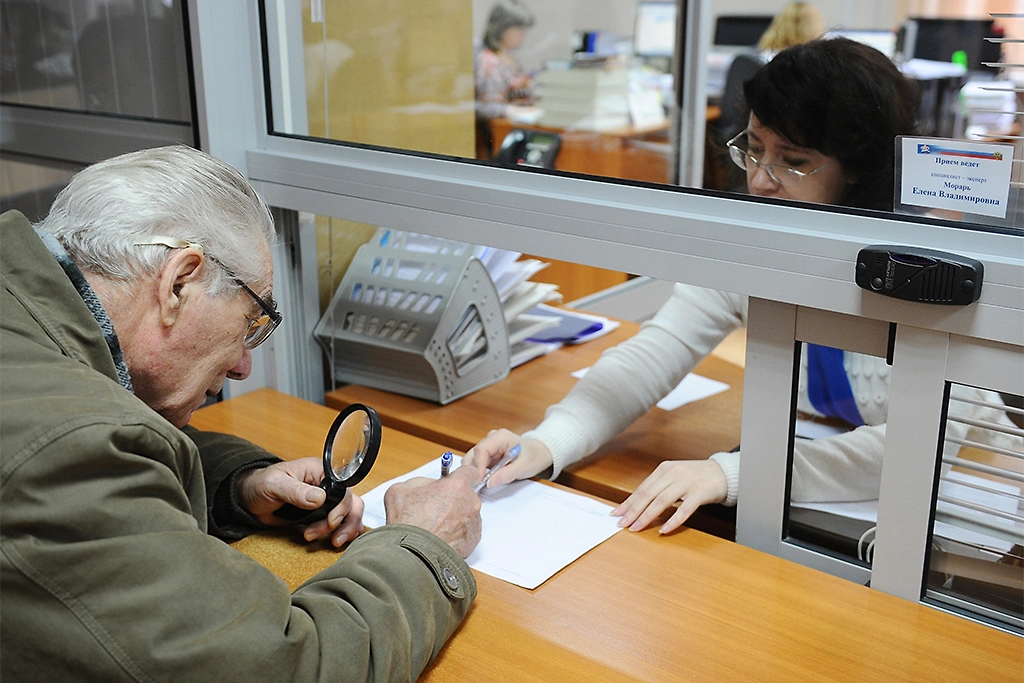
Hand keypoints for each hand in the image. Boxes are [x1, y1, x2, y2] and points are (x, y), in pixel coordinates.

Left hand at [237, 458, 364, 547]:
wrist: (250, 499)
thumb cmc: (261, 485)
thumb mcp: (274, 484)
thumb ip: (296, 491)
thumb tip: (319, 498)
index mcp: (320, 471)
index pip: (343, 487)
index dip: (342, 506)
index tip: (331, 521)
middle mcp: (328, 485)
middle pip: (352, 502)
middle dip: (346, 522)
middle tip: (334, 538)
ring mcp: (327, 501)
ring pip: (351, 514)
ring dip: (346, 529)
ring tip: (332, 542)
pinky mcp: (322, 515)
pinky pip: (341, 523)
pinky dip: (343, 533)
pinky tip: (334, 541)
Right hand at [384, 465, 481, 557]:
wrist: (413, 554)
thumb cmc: (409, 524)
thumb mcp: (402, 489)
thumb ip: (420, 481)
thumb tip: (426, 485)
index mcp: (457, 485)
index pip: (470, 471)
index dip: (459, 476)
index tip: (453, 481)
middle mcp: (471, 503)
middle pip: (467, 494)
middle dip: (454, 499)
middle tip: (436, 507)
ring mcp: (474, 523)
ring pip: (468, 514)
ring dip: (456, 517)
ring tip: (436, 525)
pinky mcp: (473, 541)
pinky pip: (467, 532)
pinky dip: (458, 533)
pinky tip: (441, 536)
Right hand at [463, 429, 551, 488]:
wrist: (538, 453)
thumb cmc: (533, 456)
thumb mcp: (523, 467)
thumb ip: (507, 474)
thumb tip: (489, 483)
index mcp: (500, 437)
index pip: (481, 450)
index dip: (478, 466)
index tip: (479, 481)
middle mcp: (491, 439)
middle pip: (473, 454)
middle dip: (472, 471)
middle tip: (475, 487)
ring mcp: (487, 446)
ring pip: (472, 460)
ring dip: (473, 473)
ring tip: (478, 487)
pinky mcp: (486, 454)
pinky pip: (476, 464)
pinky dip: (477, 474)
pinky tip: (480, 483)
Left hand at [611, 460, 727, 534]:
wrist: (724, 473)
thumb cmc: (697, 477)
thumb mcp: (675, 477)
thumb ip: (659, 487)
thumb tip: (637, 504)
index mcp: (665, 469)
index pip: (642, 488)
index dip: (628, 502)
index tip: (616, 513)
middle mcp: (674, 473)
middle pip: (648, 494)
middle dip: (633, 510)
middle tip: (622, 523)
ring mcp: (687, 482)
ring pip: (662, 501)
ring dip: (647, 516)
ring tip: (637, 527)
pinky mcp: (700, 492)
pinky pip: (684, 508)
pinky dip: (673, 520)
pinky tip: (664, 529)